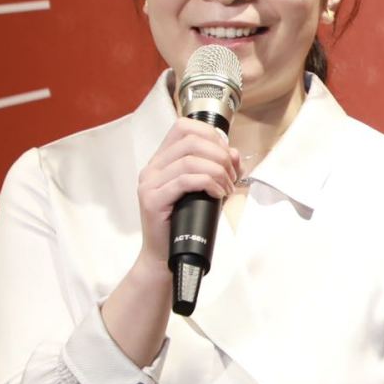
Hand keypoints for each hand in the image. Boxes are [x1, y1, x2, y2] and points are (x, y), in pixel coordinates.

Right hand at [135, 119, 241, 269]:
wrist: (165, 256)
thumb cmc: (185, 224)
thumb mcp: (207, 191)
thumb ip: (220, 170)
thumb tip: (234, 154)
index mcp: (162, 160)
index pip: (183, 127)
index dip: (210, 135)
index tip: (226, 154)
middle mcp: (152, 168)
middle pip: (190, 141)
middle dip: (219, 155)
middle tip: (231, 176)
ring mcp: (149, 183)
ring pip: (189, 160)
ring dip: (217, 171)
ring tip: (226, 188)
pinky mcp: (152, 200)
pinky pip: (185, 181)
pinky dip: (208, 183)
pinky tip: (217, 194)